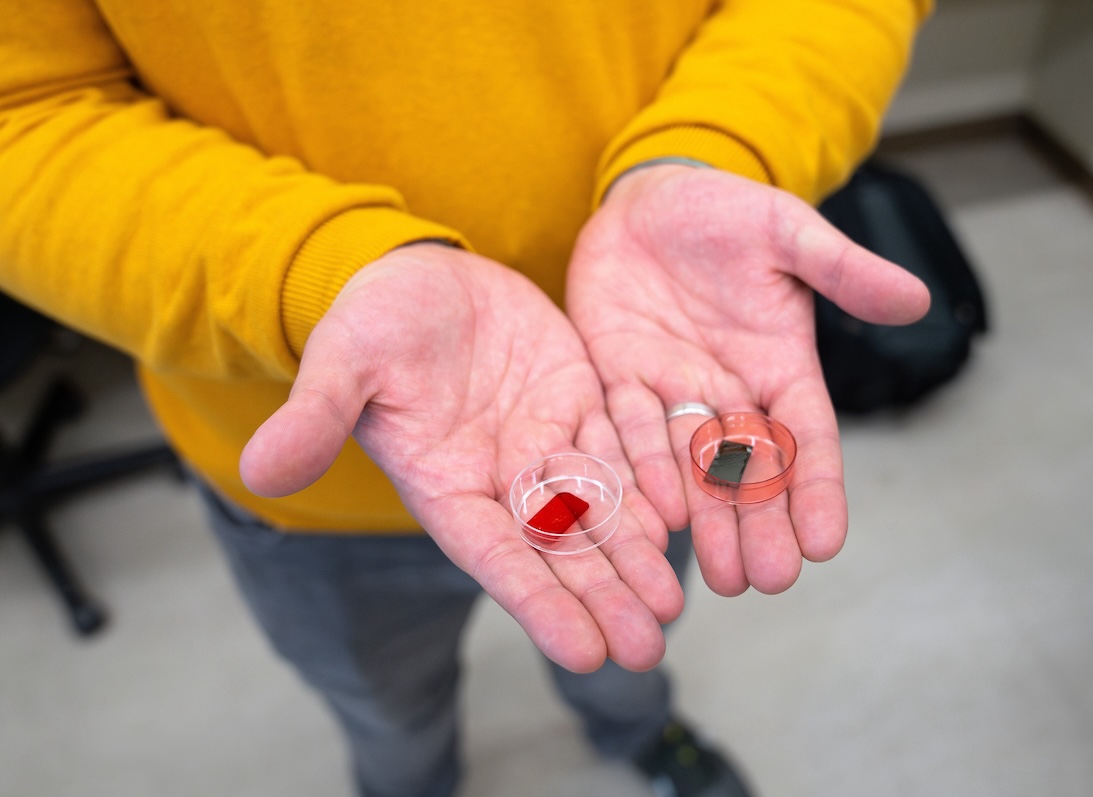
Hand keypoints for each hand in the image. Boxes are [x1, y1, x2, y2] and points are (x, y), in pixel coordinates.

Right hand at [239, 244, 681, 671]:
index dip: (537, 601)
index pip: (495, 554)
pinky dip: (650, 482)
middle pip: (558, 547)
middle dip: (601, 594)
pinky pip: (622, 445)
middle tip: (647, 647)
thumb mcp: (344, 360)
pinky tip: (683, 516)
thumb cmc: (372, 318)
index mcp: (446, 483)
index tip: (583, 653)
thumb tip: (259, 471)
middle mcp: (502, 476)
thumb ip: (316, 417)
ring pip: (599, 506)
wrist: (418, 272)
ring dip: (635, 554)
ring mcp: (545, 441)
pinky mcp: (579, 400)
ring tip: (674, 603)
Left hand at [567, 165, 929, 595]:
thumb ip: (842, 270)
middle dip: (759, 525)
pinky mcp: (619, 378)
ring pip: (690, 468)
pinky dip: (641, 470)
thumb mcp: (788, 233)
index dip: (815, 489)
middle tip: (768, 581)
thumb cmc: (727, 212)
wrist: (650, 198)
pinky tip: (654, 515)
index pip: (804, 438)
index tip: (826, 543)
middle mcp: (728, 392)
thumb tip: (916, 298)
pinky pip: (629, 430)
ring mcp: (673, 390)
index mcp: (778, 366)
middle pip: (748, 470)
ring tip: (720, 576)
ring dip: (705, 521)